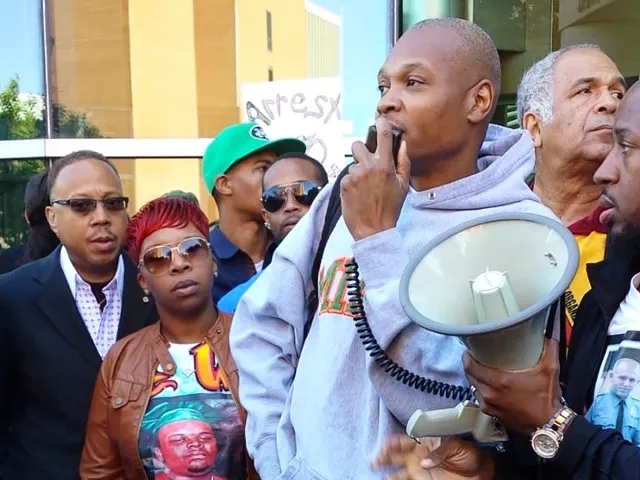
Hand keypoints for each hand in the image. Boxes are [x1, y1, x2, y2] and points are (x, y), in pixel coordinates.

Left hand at [342, 116, 410, 240]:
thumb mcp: (403, 185)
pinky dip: (351, 184)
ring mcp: (355, 175)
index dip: (381, 124)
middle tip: (366, 164)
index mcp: (385, 165)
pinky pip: (346, 177)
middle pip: (357, 145)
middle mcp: (369, 166)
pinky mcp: (344, 184)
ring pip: (352, 164)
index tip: (379, 122)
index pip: (383, 135)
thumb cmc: (390, 209)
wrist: (373, 229)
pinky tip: (358, 194)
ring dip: (357, 172)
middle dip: (361, 151)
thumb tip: (402, 144)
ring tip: (364, 188)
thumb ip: (403, 161)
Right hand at [372, 435, 494, 479]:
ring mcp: (420, 472)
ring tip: (379, 475)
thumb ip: (440, 451)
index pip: (403, 442)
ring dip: (389, 473)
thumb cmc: (469, 455)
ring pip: (399, 472)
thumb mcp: (456, 446)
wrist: (480, 472)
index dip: (392, 443)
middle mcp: (418, 457)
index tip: (384, 447)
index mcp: (424, 444)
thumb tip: (424, 461)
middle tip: (374, 461)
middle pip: (396, 456)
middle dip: (383, 457)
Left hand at [463, 338, 562, 434]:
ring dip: (475, 378)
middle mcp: (490, 394)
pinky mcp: (492, 414)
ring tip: (481, 369)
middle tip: (475, 356)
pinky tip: (488, 385)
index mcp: (499, 382)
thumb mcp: (550, 370)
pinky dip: (481, 390)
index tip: (468, 349)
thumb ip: (549, 348)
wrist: (549, 425)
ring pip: (474, 387)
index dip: (466, 356)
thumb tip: (548, 334)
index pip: (470, 367)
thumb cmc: (547, 399)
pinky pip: (480, 397)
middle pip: (469, 376)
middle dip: (470, 365)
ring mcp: (489, 405)